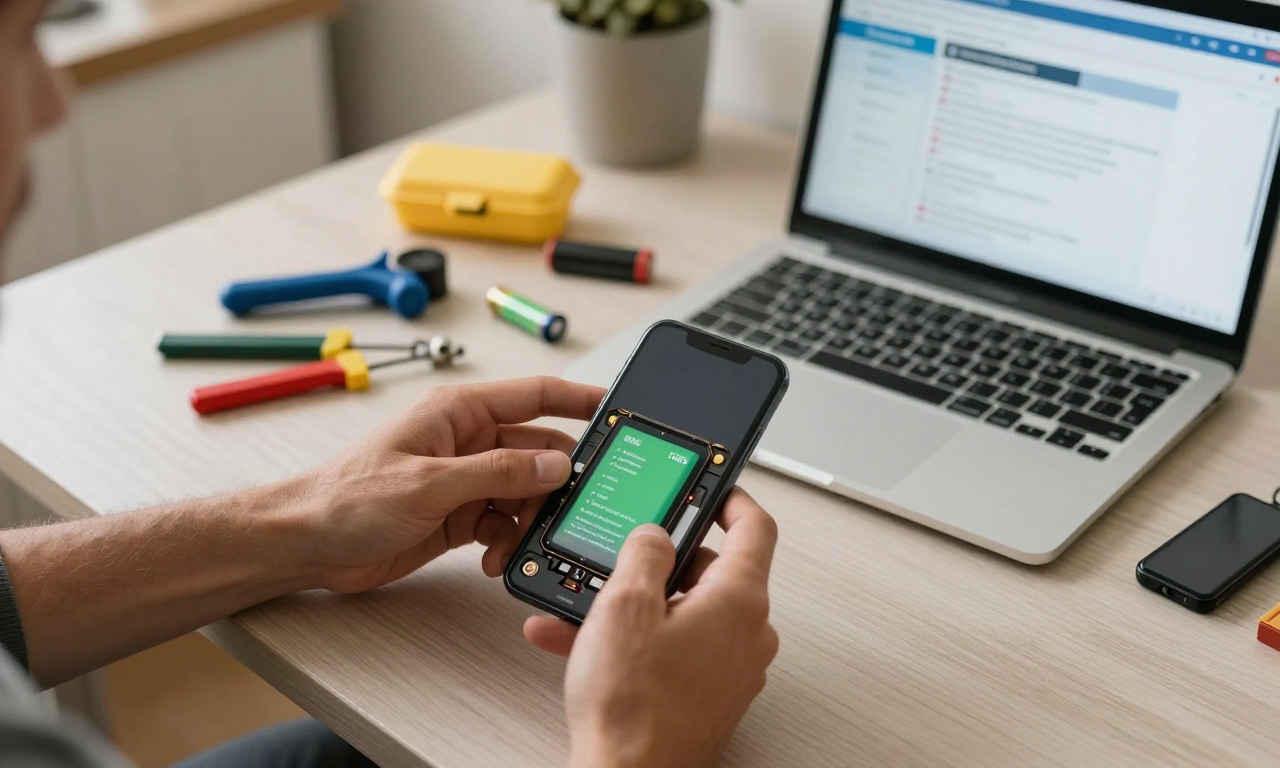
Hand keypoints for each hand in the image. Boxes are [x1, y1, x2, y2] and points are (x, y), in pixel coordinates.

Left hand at [283, 377, 603, 593]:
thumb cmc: (346, 498)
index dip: (580, 400)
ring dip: (527, 521)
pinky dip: (506, 542)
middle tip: (576, 506)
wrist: (306, 543)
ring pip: (525, 493)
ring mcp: (464, 479)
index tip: (617, 410)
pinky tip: (491, 558)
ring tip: (512, 544)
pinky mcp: (458, 515)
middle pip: (537, 451)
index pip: (536, 395)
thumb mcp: (429, 483)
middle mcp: (467, 441)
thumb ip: (497, 473)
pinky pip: (504, 523)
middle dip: (556, 481)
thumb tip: (554, 463)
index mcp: (460, 412)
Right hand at [525, 490, 779, 767]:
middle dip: (662, 561)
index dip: (732, 497)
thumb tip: (654, 535)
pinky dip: (639, 640)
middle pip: (715, 571)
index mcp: (740, 600)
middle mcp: (748, 634)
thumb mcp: (625, 604)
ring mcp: (733, 668)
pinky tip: (586, 644)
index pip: (755, 527)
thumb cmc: (633, 707)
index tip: (712, 486)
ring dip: (638, 606)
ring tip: (585, 608)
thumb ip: (644, 551)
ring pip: (688, 613)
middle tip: (625, 556)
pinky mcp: (711, 694)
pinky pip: (678, 648)